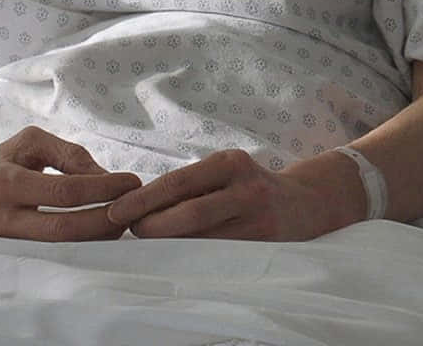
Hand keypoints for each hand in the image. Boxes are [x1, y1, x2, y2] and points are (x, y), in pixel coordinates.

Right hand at [0, 125, 141, 240]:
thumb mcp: (29, 143)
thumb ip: (69, 155)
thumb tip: (106, 177)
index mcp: (6, 182)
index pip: (65, 191)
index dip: (104, 189)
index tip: (133, 182)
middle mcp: (1, 215)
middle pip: (63, 228)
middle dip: (106, 220)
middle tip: (134, 208)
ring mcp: (3, 239)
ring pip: (58, 246)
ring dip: (97, 235)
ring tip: (124, 220)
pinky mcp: (6, 252)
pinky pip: (50, 250)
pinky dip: (80, 242)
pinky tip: (101, 231)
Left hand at [107, 147, 359, 240]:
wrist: (306, 203)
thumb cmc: (249, 188)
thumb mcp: (226, 172)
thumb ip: (190, 185)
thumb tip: (135, 208)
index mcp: (231, 163)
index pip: (178, 182)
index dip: (143, 199)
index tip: (116, 212)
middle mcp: (247, 187)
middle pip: (189, 213)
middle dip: (152, 226)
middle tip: (131, 233)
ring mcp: (258, 218)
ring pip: (202, 239)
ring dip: (169, 246)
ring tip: (151, 246)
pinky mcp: (265, 244)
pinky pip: (218, 256)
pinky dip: (192, 259)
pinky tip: (178, 259)